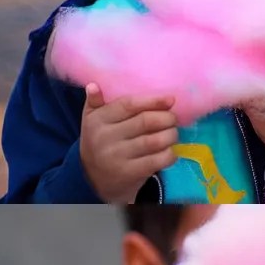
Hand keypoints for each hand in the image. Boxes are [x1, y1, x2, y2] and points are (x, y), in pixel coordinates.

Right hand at [79, 83, 178, 202]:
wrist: (92, 179)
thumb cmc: (99, 141)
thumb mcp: (91, 120)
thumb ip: (95, 101)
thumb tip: (93, 85)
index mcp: (97, 120)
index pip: (128, 105)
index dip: (152, 101)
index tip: (170, 99)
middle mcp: (105, 138)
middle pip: (145, 122)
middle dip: (166, 118)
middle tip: (173, 118)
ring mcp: (117, 157)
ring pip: (153, 141)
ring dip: (170, 135)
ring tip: (173, 133)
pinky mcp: (129, 173)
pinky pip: (156, 161)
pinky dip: (169, 154)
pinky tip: (171, 151)